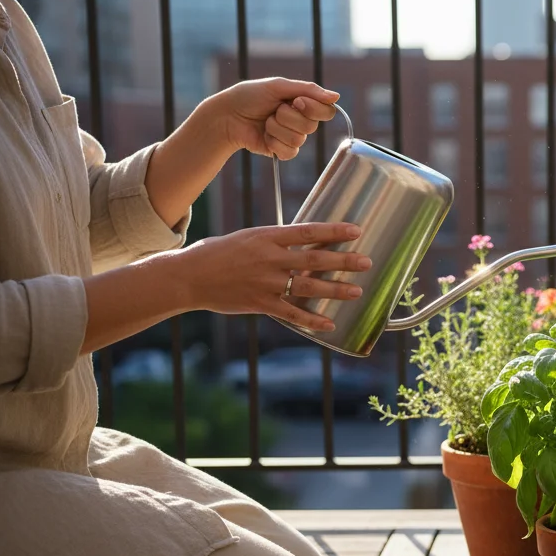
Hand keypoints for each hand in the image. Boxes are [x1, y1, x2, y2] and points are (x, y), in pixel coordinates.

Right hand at [179, 223, 371, 331]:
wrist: (188, 276)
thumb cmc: (218, 253)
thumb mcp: (248, 238)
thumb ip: (275, 241)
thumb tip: (303, 241)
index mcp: (267, 236)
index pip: (308, 231)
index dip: (334, 231)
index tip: (357, 231)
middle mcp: (270, 258)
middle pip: (314, 259)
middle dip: (344, 261)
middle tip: (367, 262)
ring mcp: (266, 282)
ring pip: (308, 286)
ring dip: (335, 290)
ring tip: (357, 291)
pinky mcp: (260, 303)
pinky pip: (291, 314)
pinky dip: (312, 320)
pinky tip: (329, 324)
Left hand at [207, 77, 339, 159]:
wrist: (227, 115)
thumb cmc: (249, 96)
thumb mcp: (278, 86)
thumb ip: (308, 90)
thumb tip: (336, 97)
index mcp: (304, 103)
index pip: (327, 111)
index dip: (313, 108)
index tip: (296, 101)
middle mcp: (301, 120)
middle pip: (312, 126)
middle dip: (288, 116)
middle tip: (274, 110)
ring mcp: (292, 136)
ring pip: (299, 139)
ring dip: (277, 128)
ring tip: (265, 121)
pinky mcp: (282, 150)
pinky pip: (290, 152)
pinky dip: (274, 142)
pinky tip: (264, 136)